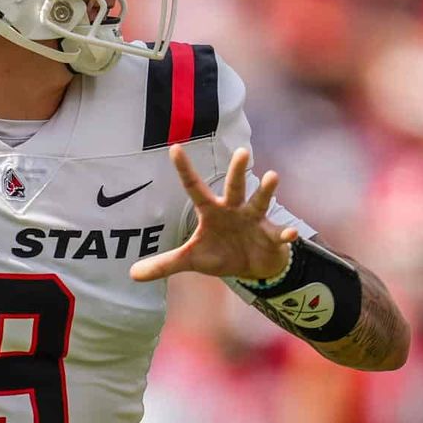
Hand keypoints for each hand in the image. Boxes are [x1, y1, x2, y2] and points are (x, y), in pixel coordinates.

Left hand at [129, 146, 299, 281]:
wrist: (252, 266)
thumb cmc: (220, 254)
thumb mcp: (191, 260)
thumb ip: (164, 264)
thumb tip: (132, 274)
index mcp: (212, 212)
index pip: (194, 188)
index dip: (184, 170)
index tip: (174, 148)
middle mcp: (234, 210)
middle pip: (235, 187)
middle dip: (238, 171)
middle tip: (241, 152)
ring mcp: (254, 220)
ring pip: (259, 202)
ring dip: (265, 191)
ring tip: (272, 176)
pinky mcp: (271, 236)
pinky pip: (279, 234)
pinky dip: (285, 234)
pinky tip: (290, 234)